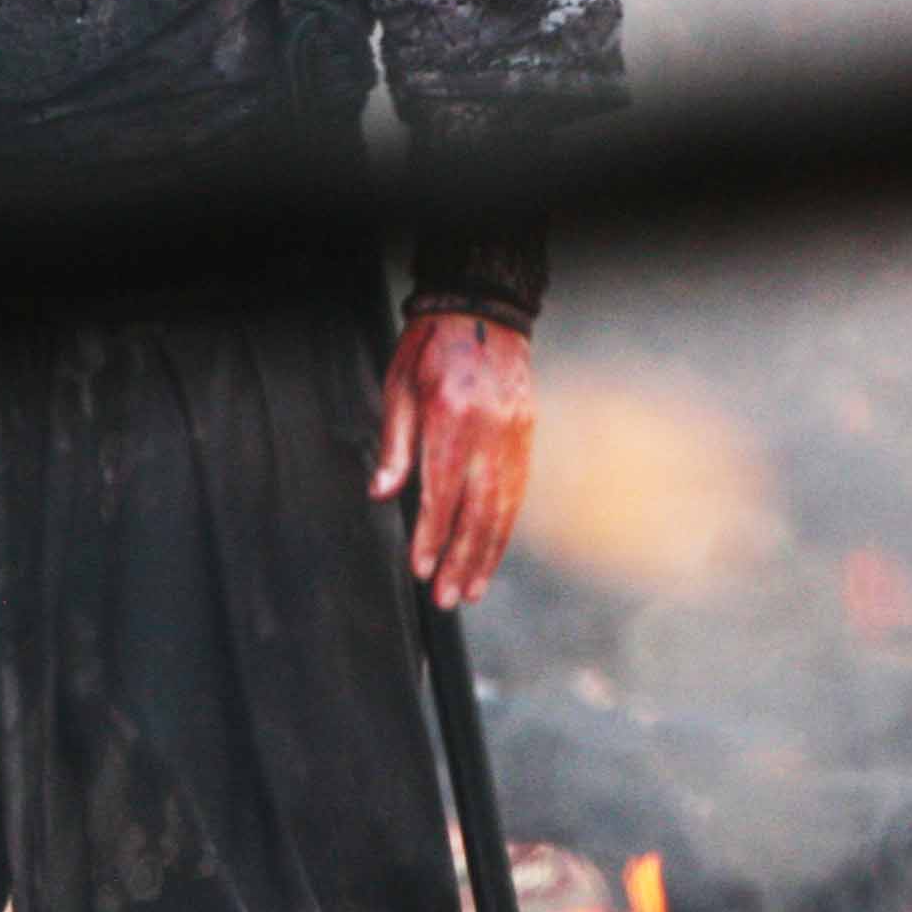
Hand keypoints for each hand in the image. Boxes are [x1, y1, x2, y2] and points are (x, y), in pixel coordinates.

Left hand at [372, 312, 534, 609]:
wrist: (481, 311)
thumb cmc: (430, 349)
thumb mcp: (399, 389)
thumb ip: (395, 446)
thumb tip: (384, 494)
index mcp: (452, 419)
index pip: (442, 493)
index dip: (432, 537)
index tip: (421, 570)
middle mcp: (489, 432)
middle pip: (478, 511)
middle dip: (463, 561)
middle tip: (447, 599)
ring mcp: (515, 436)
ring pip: (504, 508)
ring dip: (487, 555)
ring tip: (471, 590)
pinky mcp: (527, 435)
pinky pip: (518, 492)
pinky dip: (505, 528)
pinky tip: (492, 552)